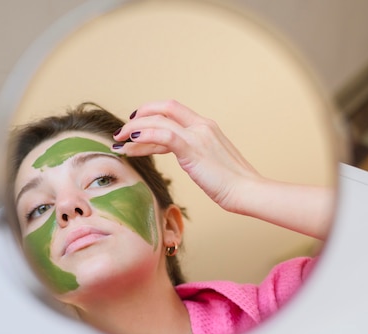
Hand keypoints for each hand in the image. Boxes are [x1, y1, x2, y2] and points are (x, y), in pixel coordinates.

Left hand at [112, 100, 334, 239]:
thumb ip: (199, 158)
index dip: (152, 114)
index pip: (174, 111)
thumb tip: (190, 163)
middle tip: (122, 132)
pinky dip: (144, 136)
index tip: (136, 125)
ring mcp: (198, 136)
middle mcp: (202, 126)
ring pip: (159, 121)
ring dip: (135, 129)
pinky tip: (131, 142)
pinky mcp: (193, 149)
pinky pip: (163, 135)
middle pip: (164, 109)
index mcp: (207, 128)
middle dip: (139, 117)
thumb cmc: (234, 186)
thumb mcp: (213, 166)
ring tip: (119, 141)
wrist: (248, 191)